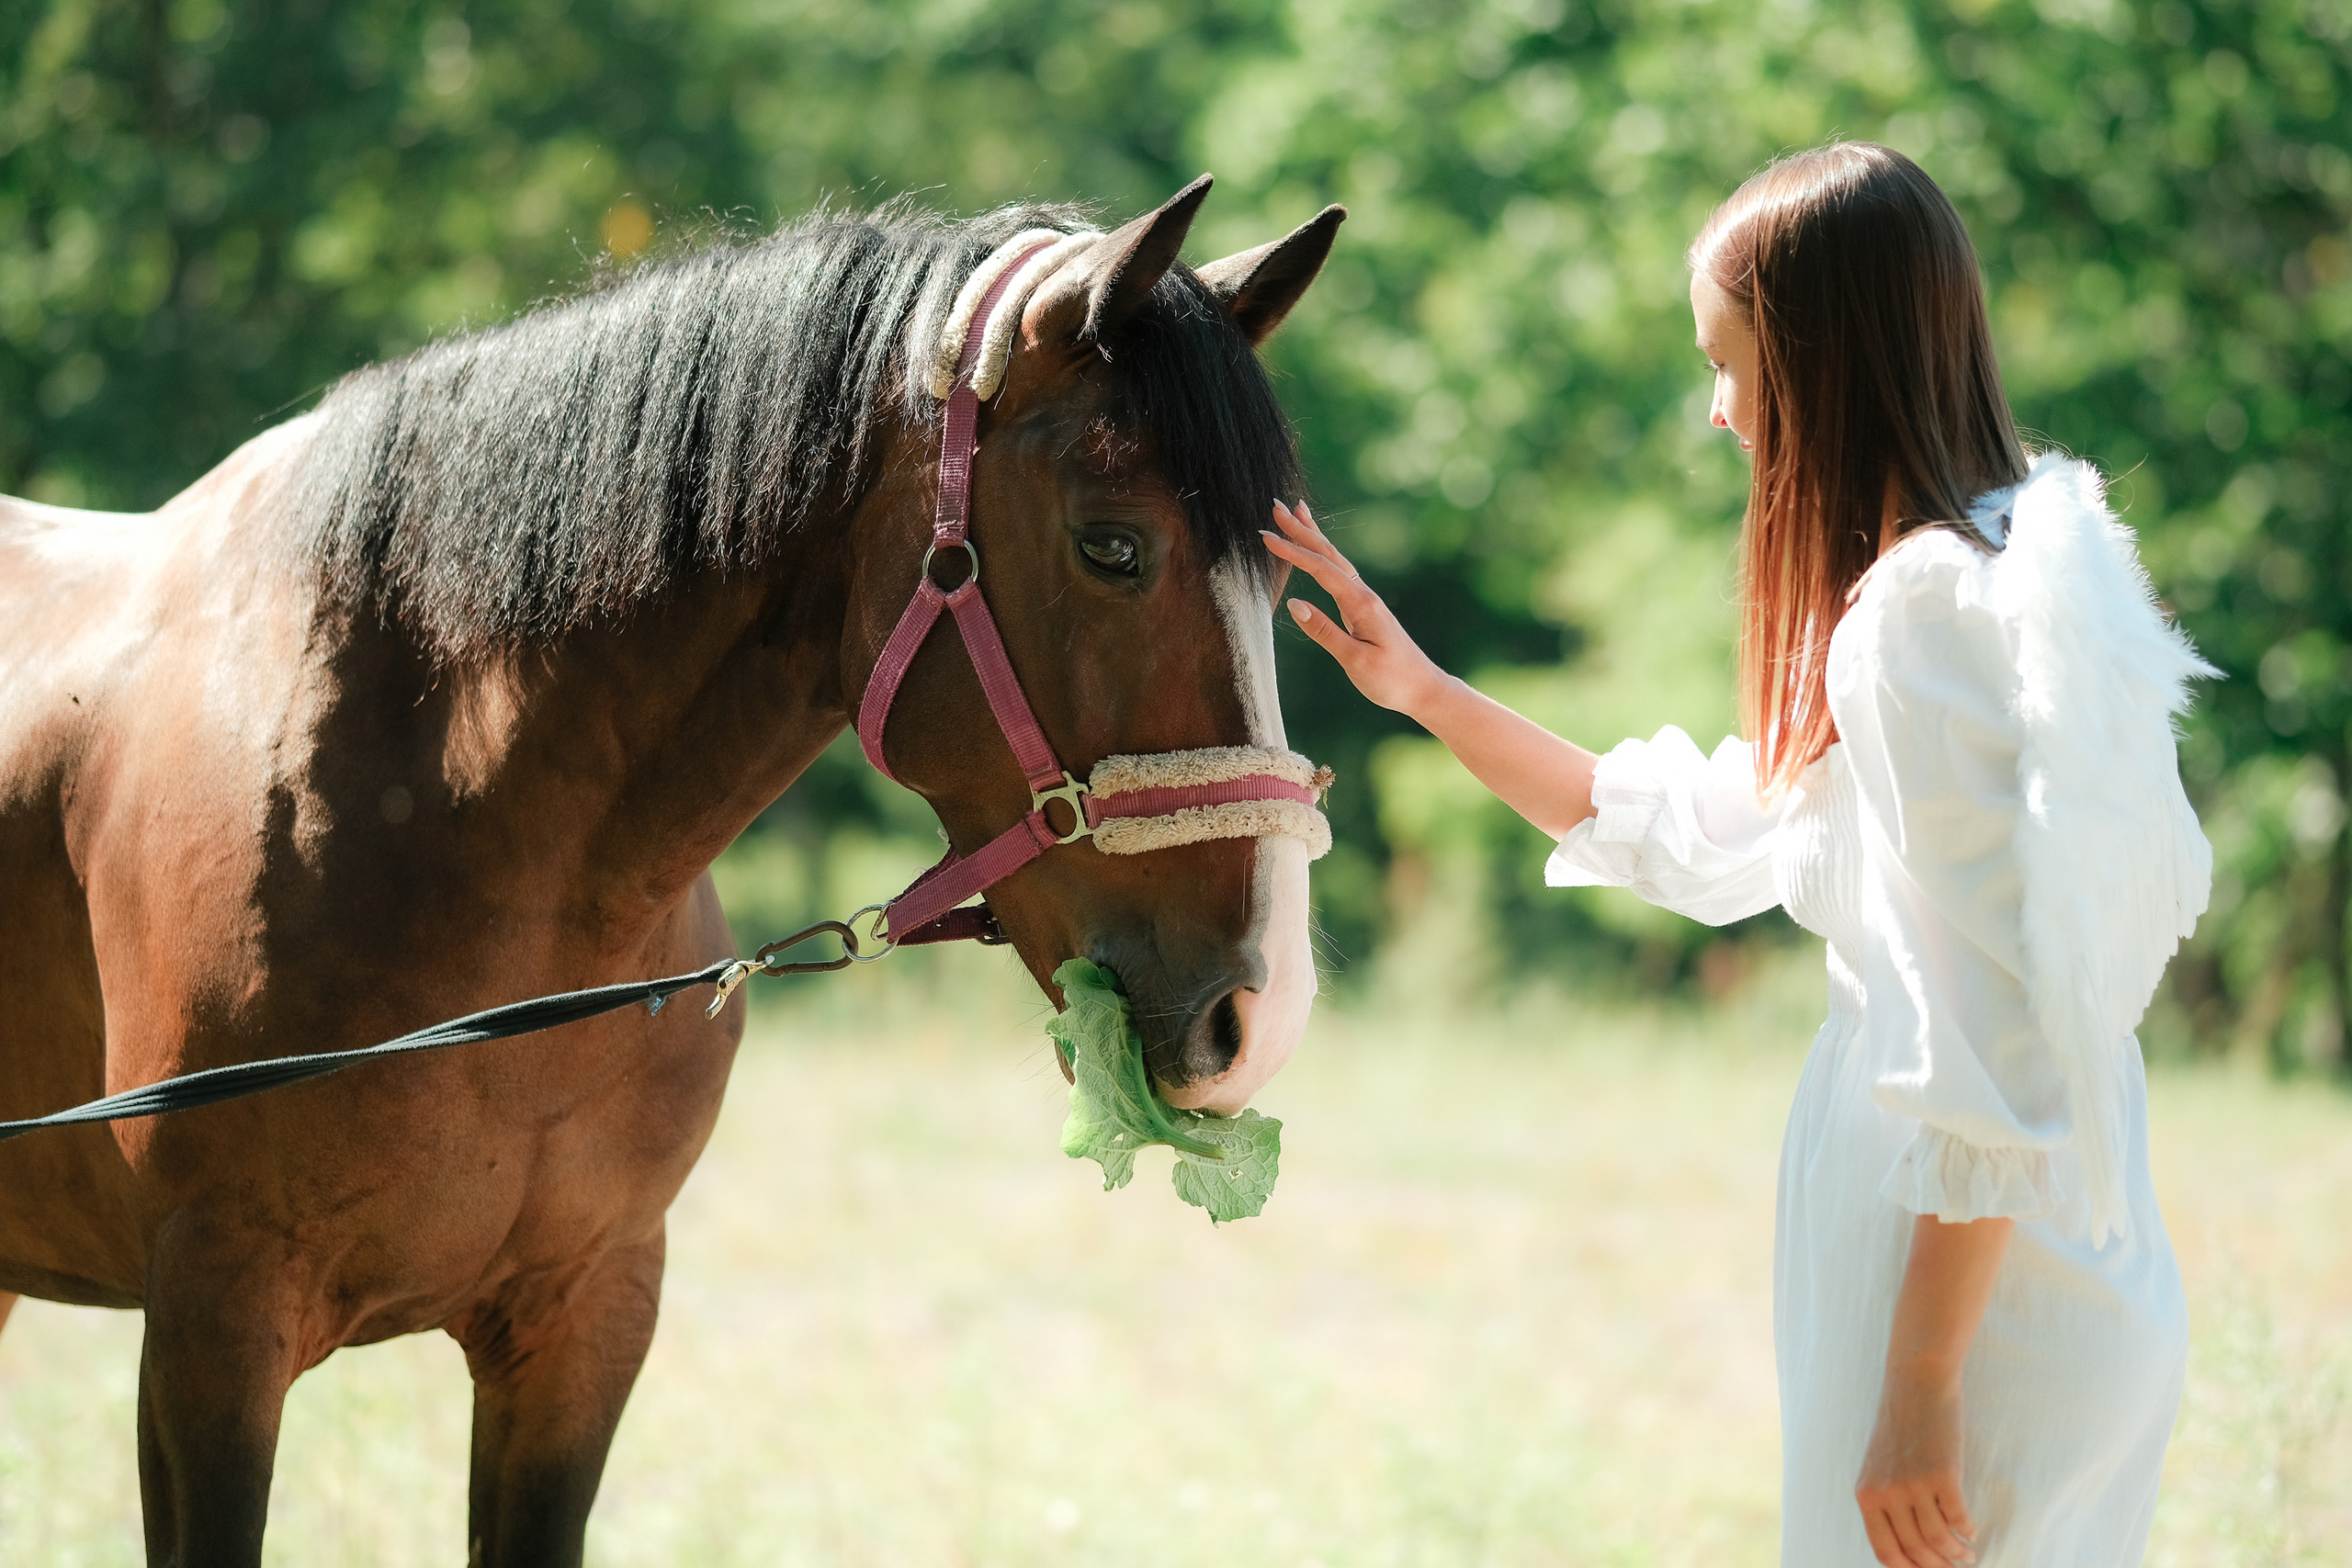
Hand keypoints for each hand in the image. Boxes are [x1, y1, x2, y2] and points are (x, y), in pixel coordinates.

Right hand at [1261, 500, 1449, 717]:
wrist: (1424, 689)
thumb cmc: (1391, 679)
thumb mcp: (1355, 660)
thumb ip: (1324, 631)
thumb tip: (1294, 604)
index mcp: (1361, 604)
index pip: (1321, 570)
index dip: (1293, 552)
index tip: (1266, 538)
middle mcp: (1363, 595)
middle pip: (1328, 554)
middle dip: (1302, 530)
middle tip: (1277, 507)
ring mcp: (1364, 600)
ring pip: (1335, 559)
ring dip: (1314, 536)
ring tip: (1297, 513)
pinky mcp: (1363, 608)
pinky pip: (1339, 572)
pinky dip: (1324, 555)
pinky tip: (1318, 552)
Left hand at [1855, 1365, 1978, 1566]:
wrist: (1916, 1383)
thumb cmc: (1901, 1426)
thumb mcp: (1879, 1466)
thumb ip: (1885, 1500)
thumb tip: (1908, 1544)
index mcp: (1866, 1495)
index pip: (1886, 1552)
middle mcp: (1886, 1494)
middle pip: (1915, 1551)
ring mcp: (1914, 1485)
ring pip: (1939, 1540)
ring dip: (1957, 1554)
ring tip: (1967, 1554)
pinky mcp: (1943, 1474)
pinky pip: (1958, 1518)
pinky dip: (1968, 1531)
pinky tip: (1972, 1531)